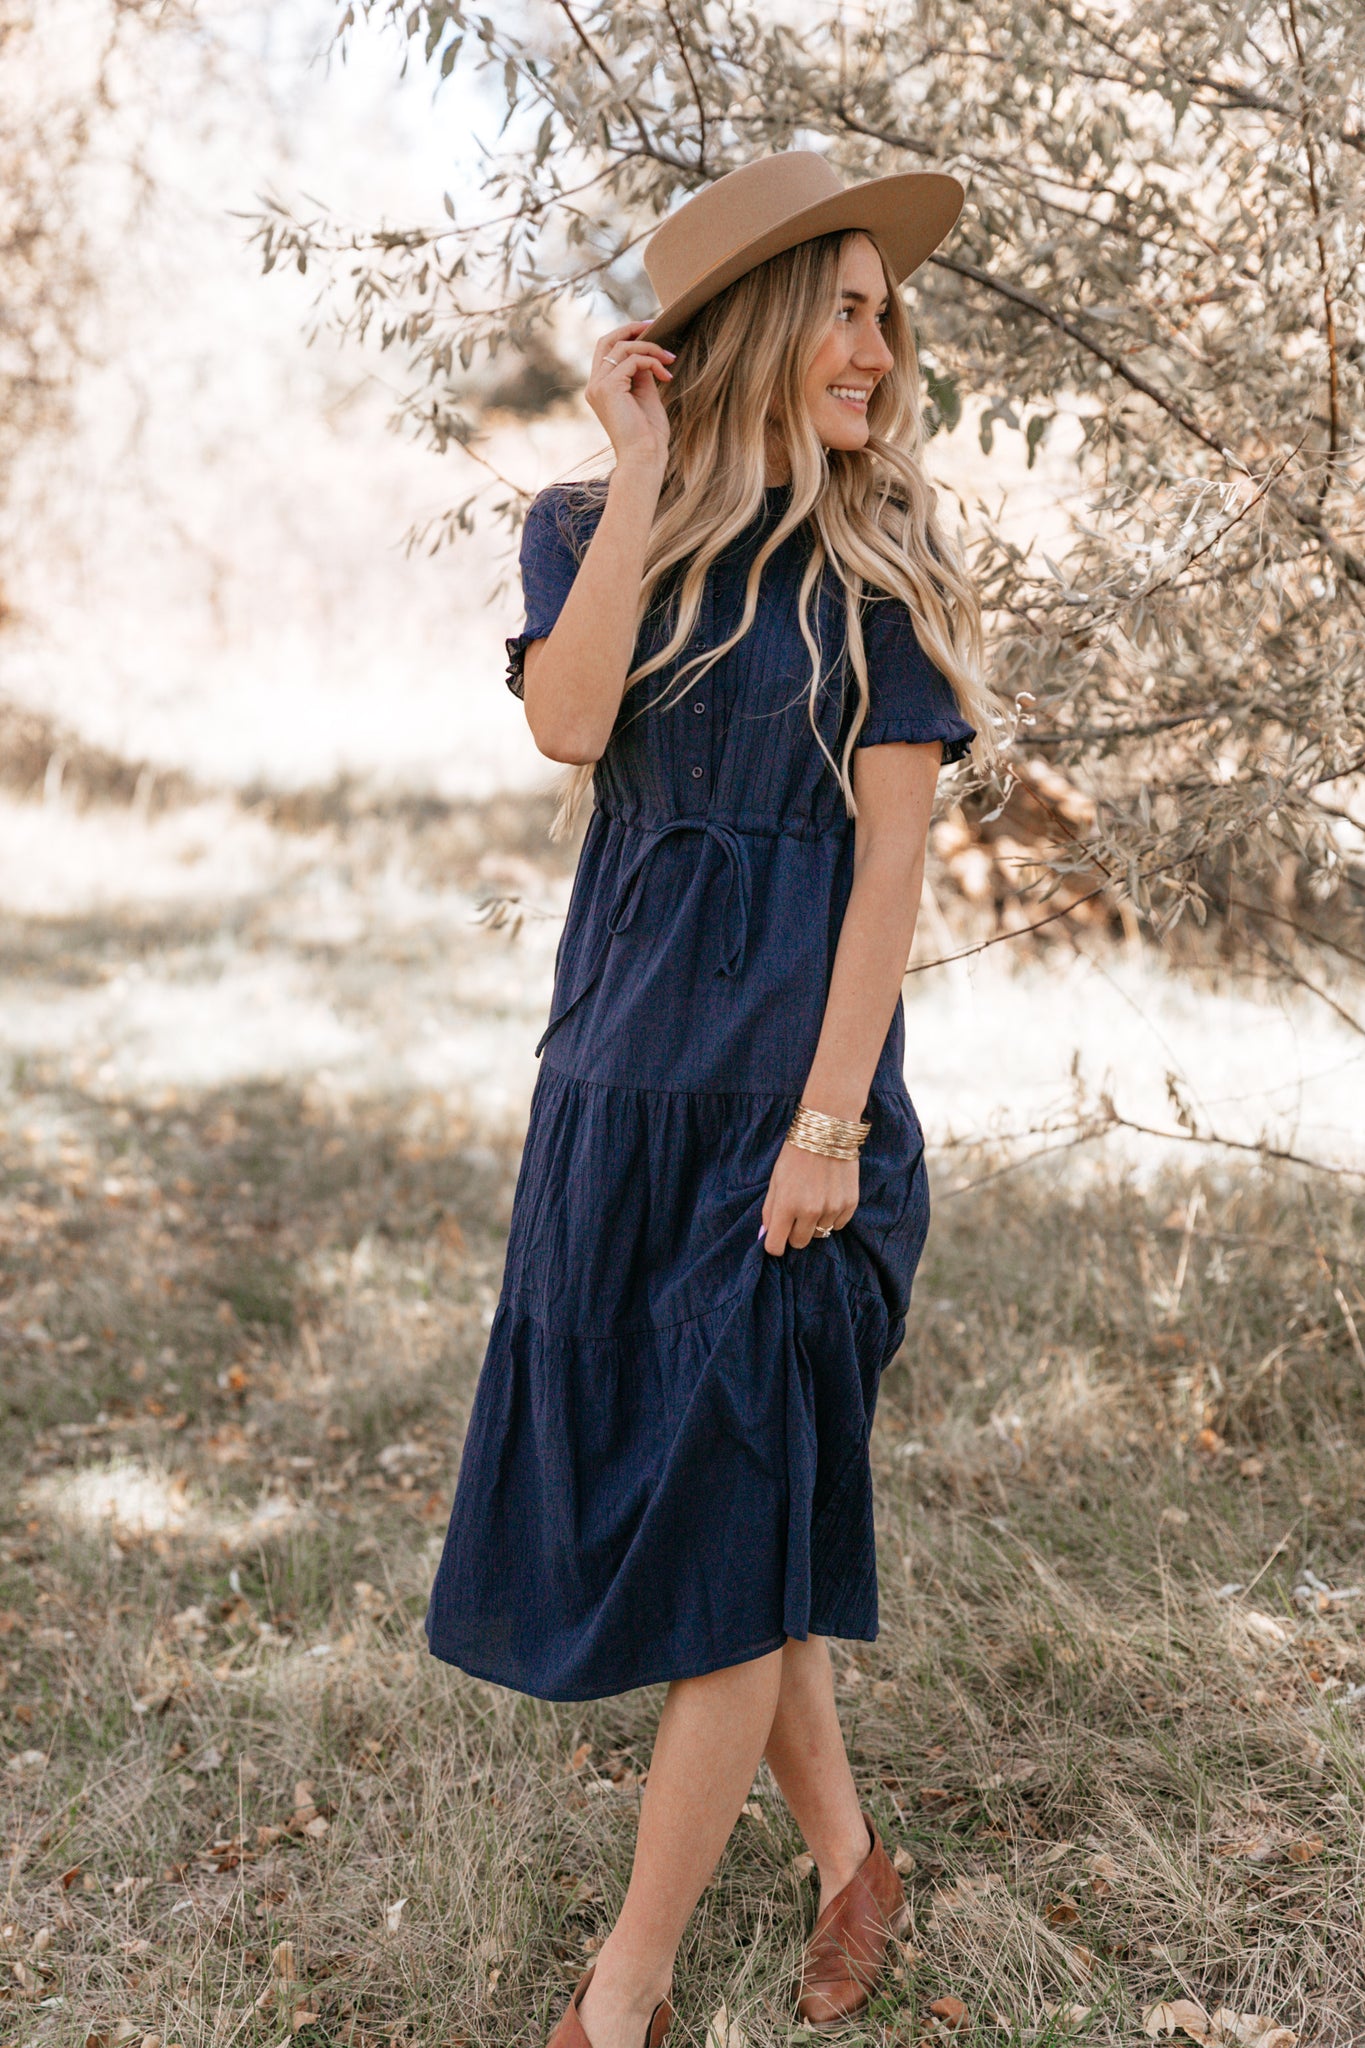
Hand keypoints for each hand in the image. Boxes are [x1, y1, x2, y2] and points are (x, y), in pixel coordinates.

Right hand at [585, 321, 673, 475]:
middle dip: (632, 328)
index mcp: (600, 387)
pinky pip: (632, 360)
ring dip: (651, 348)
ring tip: (670, 360)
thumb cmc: (648, 434)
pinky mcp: (608, 388)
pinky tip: (667, 375)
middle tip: (657, 325)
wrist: (644, 457)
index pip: (607, 349)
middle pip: (607, 339)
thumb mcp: (645, 395)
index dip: (627, 334)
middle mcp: (594, 385)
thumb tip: (648, 352)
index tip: (652, 330)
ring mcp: (598, 386)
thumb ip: (641, 373)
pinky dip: (652, 362)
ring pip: (623, 347)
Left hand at [760, 1140, 858, 1254]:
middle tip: (796, 1213)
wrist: (827, 1130)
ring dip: (815, 1223)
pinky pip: (838, 1225)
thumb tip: (766, 1236)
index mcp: (787, 1205)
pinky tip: (829, 1196)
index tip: (776, 1237)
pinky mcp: (850, 1204)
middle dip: (794, 1233)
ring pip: (820, 1234)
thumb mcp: (775, 1181)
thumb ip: (770, 1211)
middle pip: (799, 1243)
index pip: (776, 1246)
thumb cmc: (795, 1154)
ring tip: (815, 1198)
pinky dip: (832, 1217)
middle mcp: (810, 1211)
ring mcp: (832, 1208)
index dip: (774, 1244)